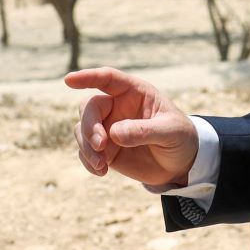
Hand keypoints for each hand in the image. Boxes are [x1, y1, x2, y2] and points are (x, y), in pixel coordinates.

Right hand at [65, 67, 198, 185]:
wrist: (181, 164)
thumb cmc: (180, 138)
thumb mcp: (170, 132)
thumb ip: (144, 130)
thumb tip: (114, 133)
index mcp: (135, 93)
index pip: (108, 78)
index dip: (88, 77)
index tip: (68, 80)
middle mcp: (118, 107)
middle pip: (90, 107)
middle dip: (90, 126)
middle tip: (101, 145)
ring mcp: (109, 128)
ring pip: (83, 130)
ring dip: (87, 147)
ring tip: (102, 165)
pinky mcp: (105, 149)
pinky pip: (85, 151)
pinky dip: (88, 161)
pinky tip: (102, 172)